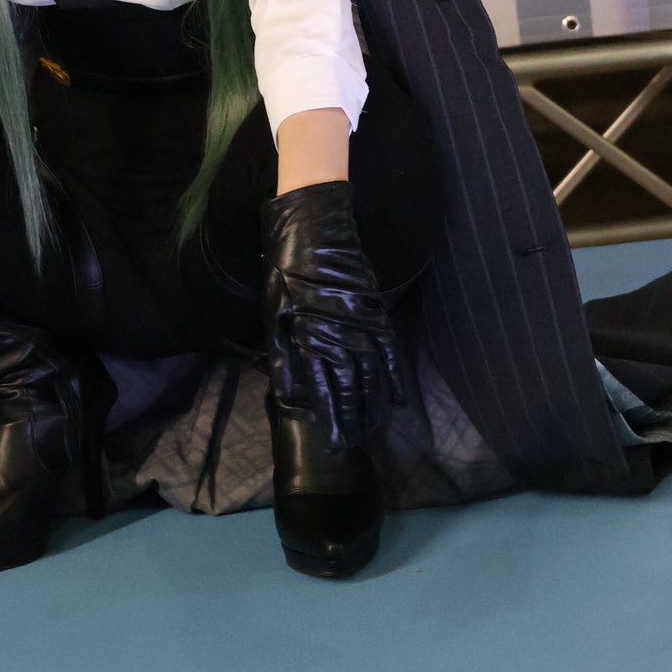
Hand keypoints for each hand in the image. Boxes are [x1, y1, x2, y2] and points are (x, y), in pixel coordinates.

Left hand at [260, 178, 407, 448]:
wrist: (313, 228)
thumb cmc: (285, 270)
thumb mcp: (275, 313)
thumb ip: (284, 356)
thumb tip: (289, 394)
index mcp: (311, 337)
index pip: (326, 388)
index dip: (332, 417)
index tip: (335, 441)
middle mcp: (340, 335)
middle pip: (353, 387)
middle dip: (355, 418)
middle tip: (355, 443)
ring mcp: (361, 323)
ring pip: (373, 374)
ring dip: (374, 404)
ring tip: (374, 429)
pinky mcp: (375, 311)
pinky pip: (389, 350)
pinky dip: (394, 376)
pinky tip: (397, 399)